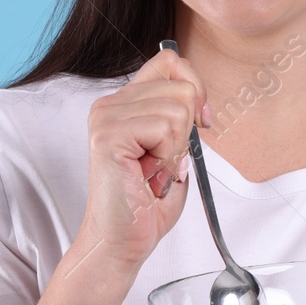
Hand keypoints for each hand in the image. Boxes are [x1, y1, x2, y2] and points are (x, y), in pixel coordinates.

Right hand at [70, 46, 208, 274]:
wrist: (122, 243)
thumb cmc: (146, 204)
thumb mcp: (172, 150)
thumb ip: (179, 117)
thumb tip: (197, 96)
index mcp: (123, 103)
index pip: (170, 61)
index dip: (195, 88)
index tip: (200, 121)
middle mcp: (109, 104)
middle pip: (182, 87)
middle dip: (187, 132)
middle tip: (163, 163)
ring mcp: (106, 118)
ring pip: (177, 108)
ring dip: (176, 149)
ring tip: (153, 172)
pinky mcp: (108, 136)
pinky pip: (164, 127)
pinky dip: (167, 157)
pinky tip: (148, 176)